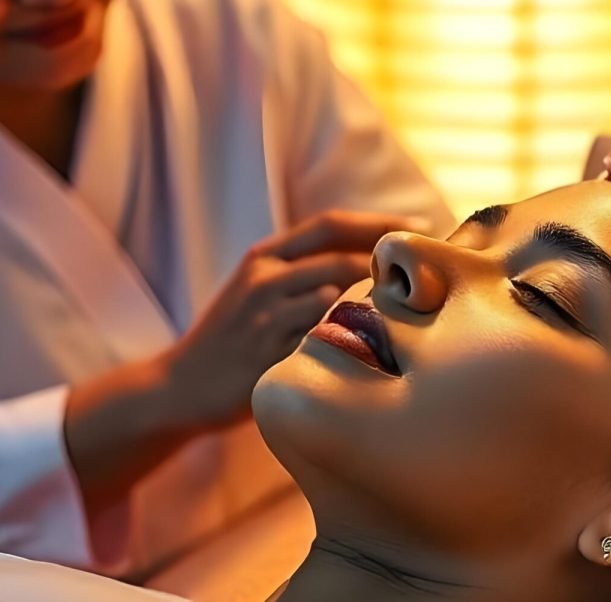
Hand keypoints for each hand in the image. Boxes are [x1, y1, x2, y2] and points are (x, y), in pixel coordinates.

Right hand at [162, 210, 427, 426]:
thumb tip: (370, 264)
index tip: (418, 230)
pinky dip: (358, 341)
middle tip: (430, 277)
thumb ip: (301, 273)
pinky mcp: (270, 355)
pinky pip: (325, 342)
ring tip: (417, 314)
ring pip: (340, 299)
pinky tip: (386, 349)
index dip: (378, 224)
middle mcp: (264, 279)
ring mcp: (266, 318)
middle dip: (391, 266)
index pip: (330, 224)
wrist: (180, 386)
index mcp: (263, 257)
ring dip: (381, 305)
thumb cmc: (231, 340)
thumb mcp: (255, 291)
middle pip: (343, 259)